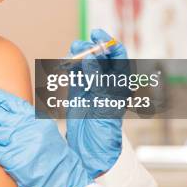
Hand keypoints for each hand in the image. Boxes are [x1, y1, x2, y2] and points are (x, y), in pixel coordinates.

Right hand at [66, 29, 129, 177]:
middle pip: (100, 57)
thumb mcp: (104, 104)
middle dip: (91, 48)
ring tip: (72, 52)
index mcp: (120, 84)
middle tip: (80, 46)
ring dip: (78, 55)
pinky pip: (74, 73)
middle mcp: (107, 82)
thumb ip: (97, 80)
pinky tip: (66, 63)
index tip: (97, 35)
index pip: (118, 57)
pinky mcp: (78, 91)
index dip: (108, 43)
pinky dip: (70, 66)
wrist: (90, 151)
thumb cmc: (104, 132)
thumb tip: (91, 59)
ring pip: (85, 63)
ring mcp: (91, 86)